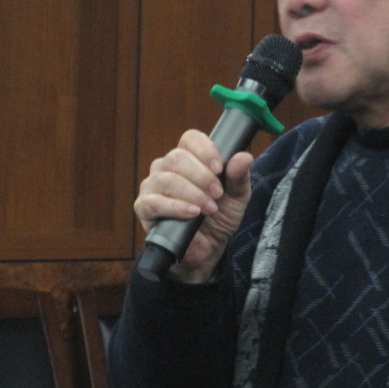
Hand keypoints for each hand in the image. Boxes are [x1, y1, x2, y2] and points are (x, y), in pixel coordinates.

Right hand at [134, 130, 253, 283]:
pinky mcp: (144, 208)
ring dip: (192, 193)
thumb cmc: (219, 217)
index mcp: (188, 159)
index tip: (219, 168)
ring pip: (166, 179)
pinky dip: (176, 207)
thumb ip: (239, 176)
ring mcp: (152, 186)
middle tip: (217, 194)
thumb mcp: (237, 197)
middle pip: (177, 157)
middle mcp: (166, 167)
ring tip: (209, 208)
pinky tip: (192, 213)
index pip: (190, 139)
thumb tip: (244, 156)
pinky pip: (154, 202)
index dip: (205, 150)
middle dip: (202, 176)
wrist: (208, 248)